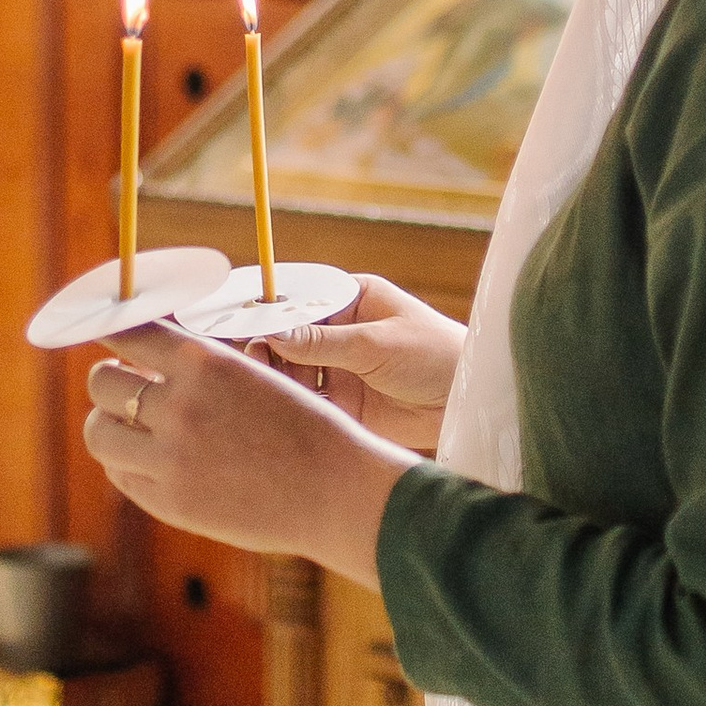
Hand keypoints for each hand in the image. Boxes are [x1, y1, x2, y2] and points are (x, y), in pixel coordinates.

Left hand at [82, 324, 417, 587]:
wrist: (337, 491)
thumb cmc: (304, 429)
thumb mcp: (255, 377)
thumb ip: (200, 369)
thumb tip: (139, 362)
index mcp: (206, 362)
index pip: (127, 330)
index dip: (105, 326)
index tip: (95, 325)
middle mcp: (181, 404)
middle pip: (101, 381)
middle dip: (110, 380)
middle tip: (127, 386)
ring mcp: (171, 458)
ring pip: (99, 432)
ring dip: (107, 424)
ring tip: (128, 426)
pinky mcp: (171, 502)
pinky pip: (120, 473)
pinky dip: (124, 462)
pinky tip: (146, 459)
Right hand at [263, 273, 464, 448]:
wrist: (466, 402)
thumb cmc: (434, 354)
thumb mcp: (376, 342)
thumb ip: (322, 343)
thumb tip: (271, 334)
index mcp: (353, 300)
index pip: (301, 301)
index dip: (270, 310)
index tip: (239, 319)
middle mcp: (342, 332)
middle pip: (290, 336)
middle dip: (268, 346)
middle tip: (254, 357)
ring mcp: (341, 367)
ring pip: (294, 370)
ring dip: (278, 376)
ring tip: (270, 383)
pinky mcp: (345, 403)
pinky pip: (309, 401)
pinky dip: (294, 403)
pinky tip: (282, 405)